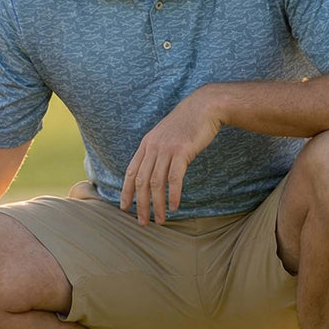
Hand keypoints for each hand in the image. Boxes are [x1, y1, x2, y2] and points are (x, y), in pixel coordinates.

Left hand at [121, 87, 222, 223]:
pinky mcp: (182, 151)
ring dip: (157, 204)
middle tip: (142, 222)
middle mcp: (152, 147)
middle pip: (141, 181)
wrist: (203, 107)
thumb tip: (153, 171)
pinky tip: (174, 207)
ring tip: (160, 220)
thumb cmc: (187, 124)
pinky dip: (173, 195)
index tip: (124, 208)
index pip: (130, 172)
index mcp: (146, 144)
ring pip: (156, 183)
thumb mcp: (165, 136)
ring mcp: (166, 149)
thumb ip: (157, 151)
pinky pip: (174, 178)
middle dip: (140, 204)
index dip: (125, 191)